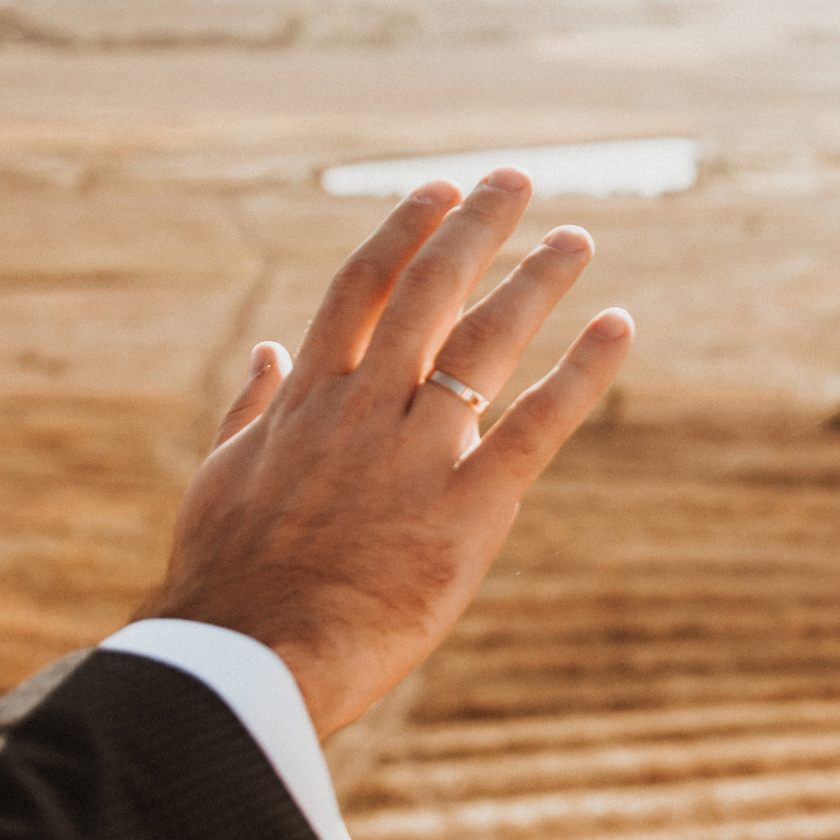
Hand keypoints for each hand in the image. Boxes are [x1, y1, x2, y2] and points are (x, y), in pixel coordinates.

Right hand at [137, 170, 631, 735]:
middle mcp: (365, 409)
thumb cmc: (229, 581)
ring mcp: (417, 454)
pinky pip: (536, 425)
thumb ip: (253, 409)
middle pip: (429, 292)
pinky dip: (582, 373)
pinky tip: (617, 327)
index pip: (362, 288)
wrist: (251, 658)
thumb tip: (270, 351)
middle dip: (476, 228)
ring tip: (574, 239)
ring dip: (536, 282)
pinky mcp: (467, 508)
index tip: (439, 192)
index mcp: (309, 399)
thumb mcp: (222, 479)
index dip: (405, 232)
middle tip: (516, 180)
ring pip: (485, 343)